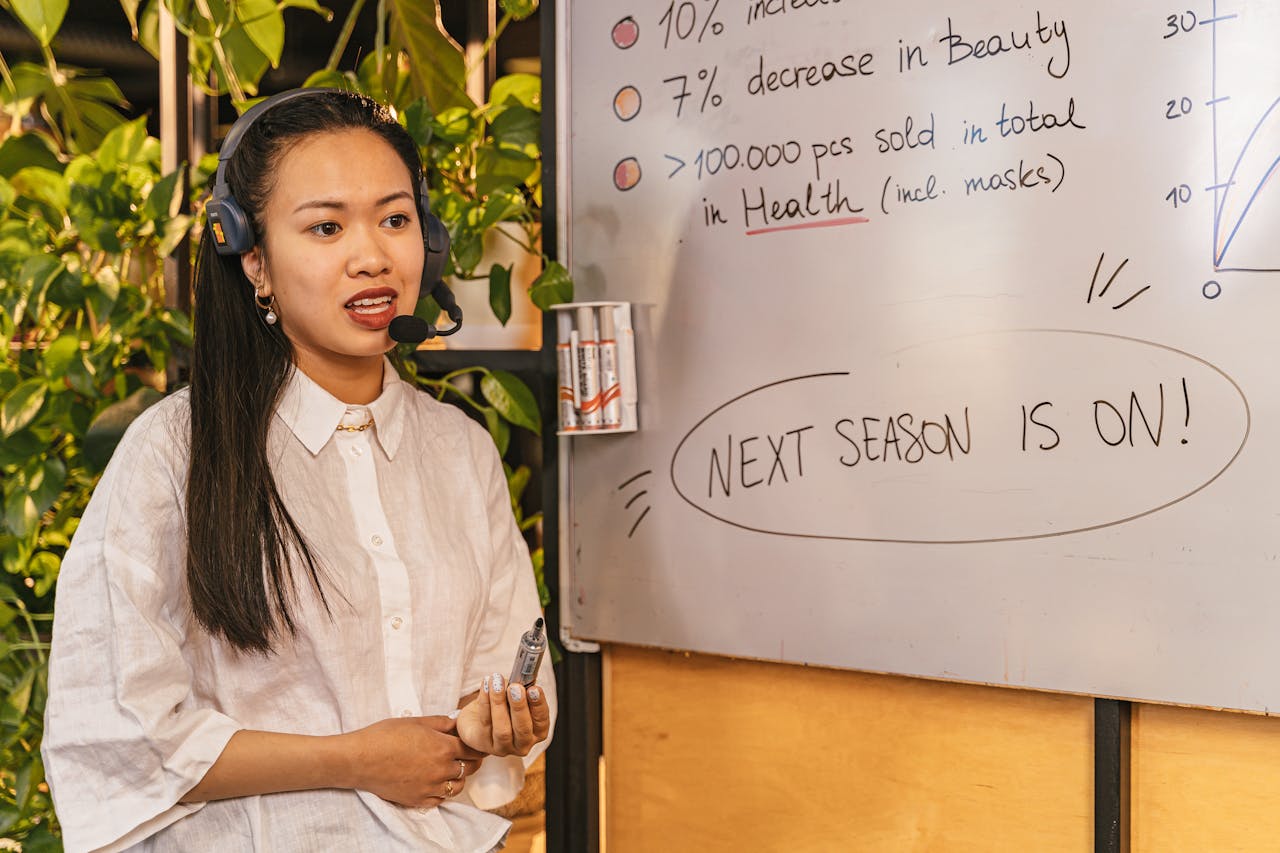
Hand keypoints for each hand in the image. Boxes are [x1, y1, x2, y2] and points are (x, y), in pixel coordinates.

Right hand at [343, 716, 485, 807]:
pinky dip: (443, 792)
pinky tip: (437, 782)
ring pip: (458, 786)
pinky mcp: (418, 800)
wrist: (360, 759)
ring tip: (452, 769)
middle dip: (472, 760)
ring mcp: (430, 787)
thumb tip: (457, 722)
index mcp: (443, 747)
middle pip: (470, 768)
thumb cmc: (384, 736)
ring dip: (459, 777)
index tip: (477, 744)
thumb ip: (441, 722)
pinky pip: (441, 800)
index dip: (477, 745)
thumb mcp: (415, 721)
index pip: (473, 749)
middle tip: (468, 755)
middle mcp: (441, 769)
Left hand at [456, 673, 550, 756]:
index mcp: (536, 733)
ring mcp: (502, 747)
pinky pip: (484, 722)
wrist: (477, 720)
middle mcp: (521, 744)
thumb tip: (522, 677)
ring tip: (497, 683)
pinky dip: (485, 701)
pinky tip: (486, 686)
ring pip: (502, 729)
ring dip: (499, 703)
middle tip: (515, 687)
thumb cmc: (502, 707)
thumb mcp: (514, 698)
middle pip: (522, 729)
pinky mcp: (483, 744)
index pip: (541, 721)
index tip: (534, 688)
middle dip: (519, 706)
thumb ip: (521, 690)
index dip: (538, 705)